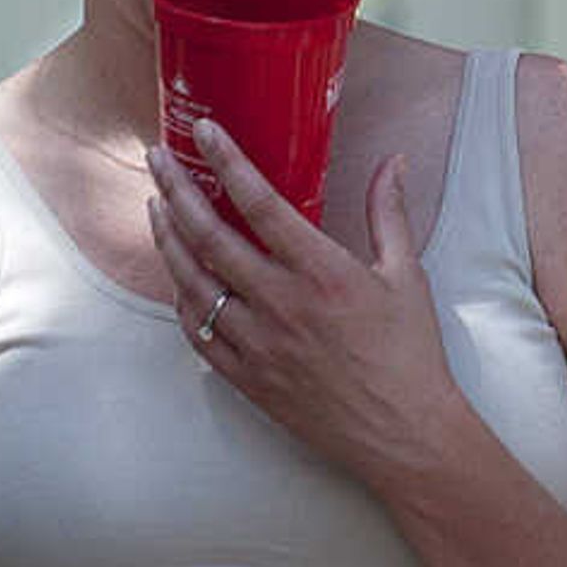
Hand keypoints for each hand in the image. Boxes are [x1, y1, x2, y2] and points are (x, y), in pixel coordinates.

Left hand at [148, 121, 469, 490]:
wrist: (404, 435)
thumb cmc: (410, 356)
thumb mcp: (406, 276)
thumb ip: (389, 215)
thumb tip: (393, 164)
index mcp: (321, 273)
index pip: (261, 204)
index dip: (228, 162)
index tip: (205, 131)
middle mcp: (281, 305)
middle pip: (209, 237)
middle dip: (176, 191)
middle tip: (157, 159)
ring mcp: (258, 344)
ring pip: (192, 283)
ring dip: (168, 239)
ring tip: (156, 207)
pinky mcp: (248, 377)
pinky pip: (198, 332)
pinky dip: (183, 300)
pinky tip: (179, 278)